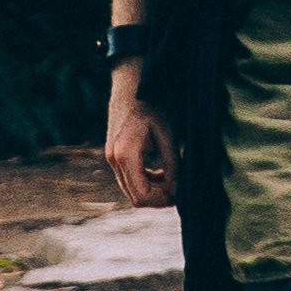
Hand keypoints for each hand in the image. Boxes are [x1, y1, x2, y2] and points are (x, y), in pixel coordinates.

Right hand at [108, 78, 176, 207]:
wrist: (130, 91)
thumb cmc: (150, 108)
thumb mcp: (167, 134)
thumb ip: (172, 163)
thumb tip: (177, 188)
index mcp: (126, 153)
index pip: (142, 194)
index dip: (161, 199)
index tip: (178, 193)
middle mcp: (114, 160)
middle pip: (136, 198)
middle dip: (158, 199)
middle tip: (178, 190)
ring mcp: (112, 160)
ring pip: (132, 192)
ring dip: (152, 191)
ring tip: (172, 180)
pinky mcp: (114, 159)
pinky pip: (129, 181)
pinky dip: (145, 183)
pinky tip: (160, 173)